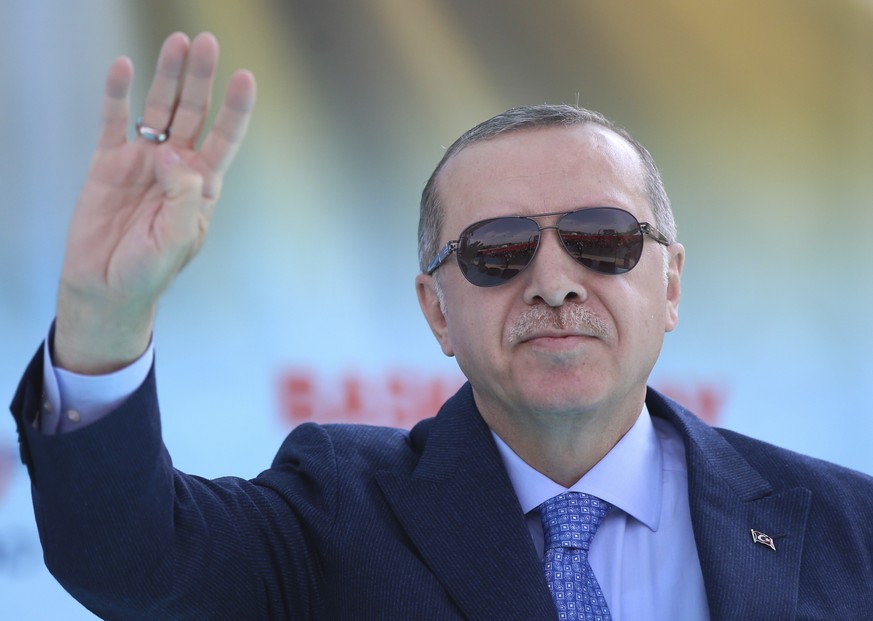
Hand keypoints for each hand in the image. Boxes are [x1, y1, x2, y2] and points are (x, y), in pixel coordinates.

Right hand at [54, 32, 255, 373]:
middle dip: (201, 79)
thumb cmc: (149, 269)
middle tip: (206, 44)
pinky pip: (115, 121)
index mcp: (201, 185)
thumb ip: (181, 193)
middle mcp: (175, 166)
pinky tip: (123, 68)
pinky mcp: (109, 162)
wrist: (106, 287)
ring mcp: (142, 161)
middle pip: (193, 113)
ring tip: (176, 43)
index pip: (224, 138)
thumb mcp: (177, 236)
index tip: (245, 78)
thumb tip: (170, 152)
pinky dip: (118, 95)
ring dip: (167, 77)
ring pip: (159, 109)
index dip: (235, 109)